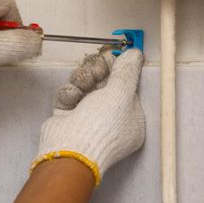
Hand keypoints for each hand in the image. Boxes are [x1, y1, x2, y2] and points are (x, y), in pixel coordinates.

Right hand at [31, 48, 145, 184]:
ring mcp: (88, 117)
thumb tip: (135, 53)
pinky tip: (71, 98)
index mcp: (131, 118)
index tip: (112, 55)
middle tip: (96, 70)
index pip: (126, 84)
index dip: (118, 68)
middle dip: (97, 71)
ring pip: (85, 84)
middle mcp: (110, 118)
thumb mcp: (120, 93)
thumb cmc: (101, 127)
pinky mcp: (68, 116)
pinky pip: (70, 93)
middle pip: (104, 81)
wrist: (69, 149)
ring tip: (82, 86)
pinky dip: (69, 93)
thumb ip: (127, 70)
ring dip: (82, 80)